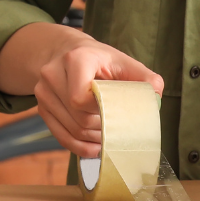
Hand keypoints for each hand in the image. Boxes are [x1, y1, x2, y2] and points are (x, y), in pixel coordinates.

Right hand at [0, 23, 163, 157]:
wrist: (68, 53)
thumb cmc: (101, 61)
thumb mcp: (124, 63)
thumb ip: (145, 78)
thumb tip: (157, 97)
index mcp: (75, 59)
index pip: (82, 99)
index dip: (103, 111)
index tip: (117, 110)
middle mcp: (52, 74)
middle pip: (80, 118)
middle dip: (103, 127)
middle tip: (119, 126)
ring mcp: (43, 92)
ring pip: (73, 130)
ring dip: (95, 139)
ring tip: (110, 133)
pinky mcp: (42, 108)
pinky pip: (62, 138)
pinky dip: (81, 147)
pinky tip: (97, 147)